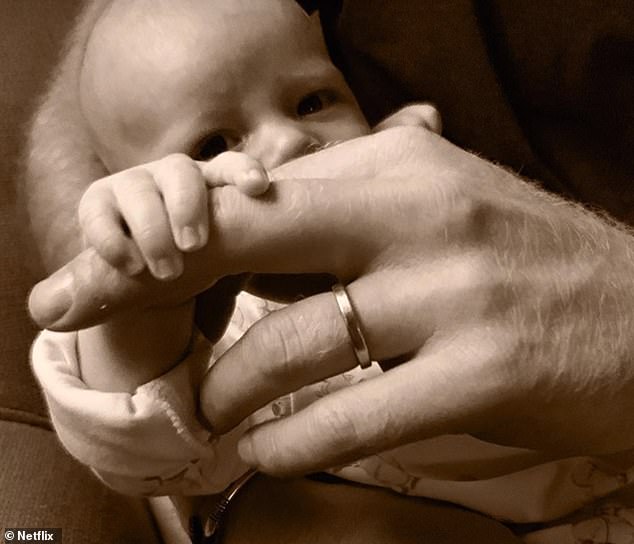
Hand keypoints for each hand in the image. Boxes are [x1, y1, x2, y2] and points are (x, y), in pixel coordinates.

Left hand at [28, 127, 633, 473]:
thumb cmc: (527, 265)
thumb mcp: (436, 211)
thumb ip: (345, 215)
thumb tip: (247, 231)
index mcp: (403, 169)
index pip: (256, 195)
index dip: (169, 229)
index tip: (98, 264)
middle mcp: (421, 219)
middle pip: (251, 239)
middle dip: (150, 278)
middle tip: (78, 311)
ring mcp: (453, 296)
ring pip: (294, 344)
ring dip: (229, 387)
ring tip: (200, 412)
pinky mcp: (483, 372)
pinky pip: (352, 414)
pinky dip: (293, 439)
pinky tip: (263, 451)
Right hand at [79, 151, 268, 279]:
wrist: (149, 275)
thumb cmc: (198, 261)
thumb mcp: (227, 255)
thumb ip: (247, 252)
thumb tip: (290, 267)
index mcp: (212, 183)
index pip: (230, 167)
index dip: (243, 172)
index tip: (258, 188)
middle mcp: (173, 176)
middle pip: (180, 173)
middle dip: (187, 207)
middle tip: (194, 247)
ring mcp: (134, 185)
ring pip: (139, 190)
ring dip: (153, 230)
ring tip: (166, 270)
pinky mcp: (98, 203)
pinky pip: (97, 213)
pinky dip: (112, 240)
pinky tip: (129, 265)